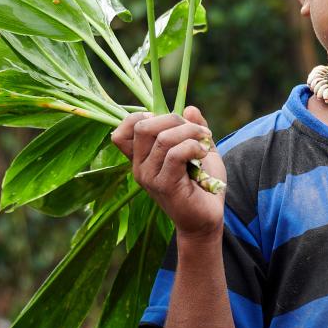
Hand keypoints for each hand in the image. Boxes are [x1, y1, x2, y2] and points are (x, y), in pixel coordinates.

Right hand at [110, 106, 226, 240]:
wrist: (207, 219)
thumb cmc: (202, 185)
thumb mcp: (199, 149)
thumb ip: (193, 128)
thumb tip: (190, 108)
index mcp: (141, 158)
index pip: (121, 131)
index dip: (141, 117)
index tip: (170, 122)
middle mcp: (139, 167)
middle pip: (141, 126)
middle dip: (172, 119)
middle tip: (196, 129)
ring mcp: (149, 177)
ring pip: (162, 138)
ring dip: (190, 132)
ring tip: (206, 140)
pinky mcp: (164, 185)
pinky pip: (174, 154)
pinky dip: (193, 146)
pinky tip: (204, 153)